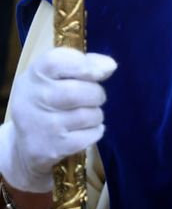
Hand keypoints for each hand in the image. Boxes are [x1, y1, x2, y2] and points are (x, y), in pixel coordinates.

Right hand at [0, 47, 116, 193]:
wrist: (24, 144)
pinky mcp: (53, 148)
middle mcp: (34, 99)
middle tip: (94, 97)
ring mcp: (42, 125)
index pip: (55, 61)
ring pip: (89, 115)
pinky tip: (82, 131)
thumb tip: (109, 66)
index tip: (98, 73)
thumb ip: (83, 64)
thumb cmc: (47, 101)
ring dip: (96, 114)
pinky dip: (95, 132)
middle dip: (96, 94)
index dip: (83, 64)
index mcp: (34, 76)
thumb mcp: (54, 77)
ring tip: (85, 115)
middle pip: (78, 91)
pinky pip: (92, 135)